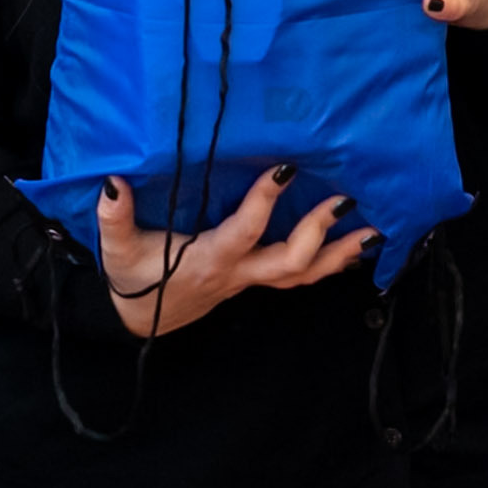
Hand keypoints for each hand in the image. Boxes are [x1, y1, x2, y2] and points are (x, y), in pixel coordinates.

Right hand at [99, 164, 373, 337]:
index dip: (264, 201)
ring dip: (340, 254)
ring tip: (373, 232)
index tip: (286, 168)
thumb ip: (115, 216)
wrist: (140, 320)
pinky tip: (353, 248)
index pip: (244, 230)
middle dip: (320, 233)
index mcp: (209, 260)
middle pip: (290, 262)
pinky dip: (329, 263)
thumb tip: (114, 182)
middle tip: (345, 201)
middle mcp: (237, 273)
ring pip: (304, 274)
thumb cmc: (133, 279)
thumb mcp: (118, 249)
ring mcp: (250, 280)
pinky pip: (299, 276)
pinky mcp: (255, 280)